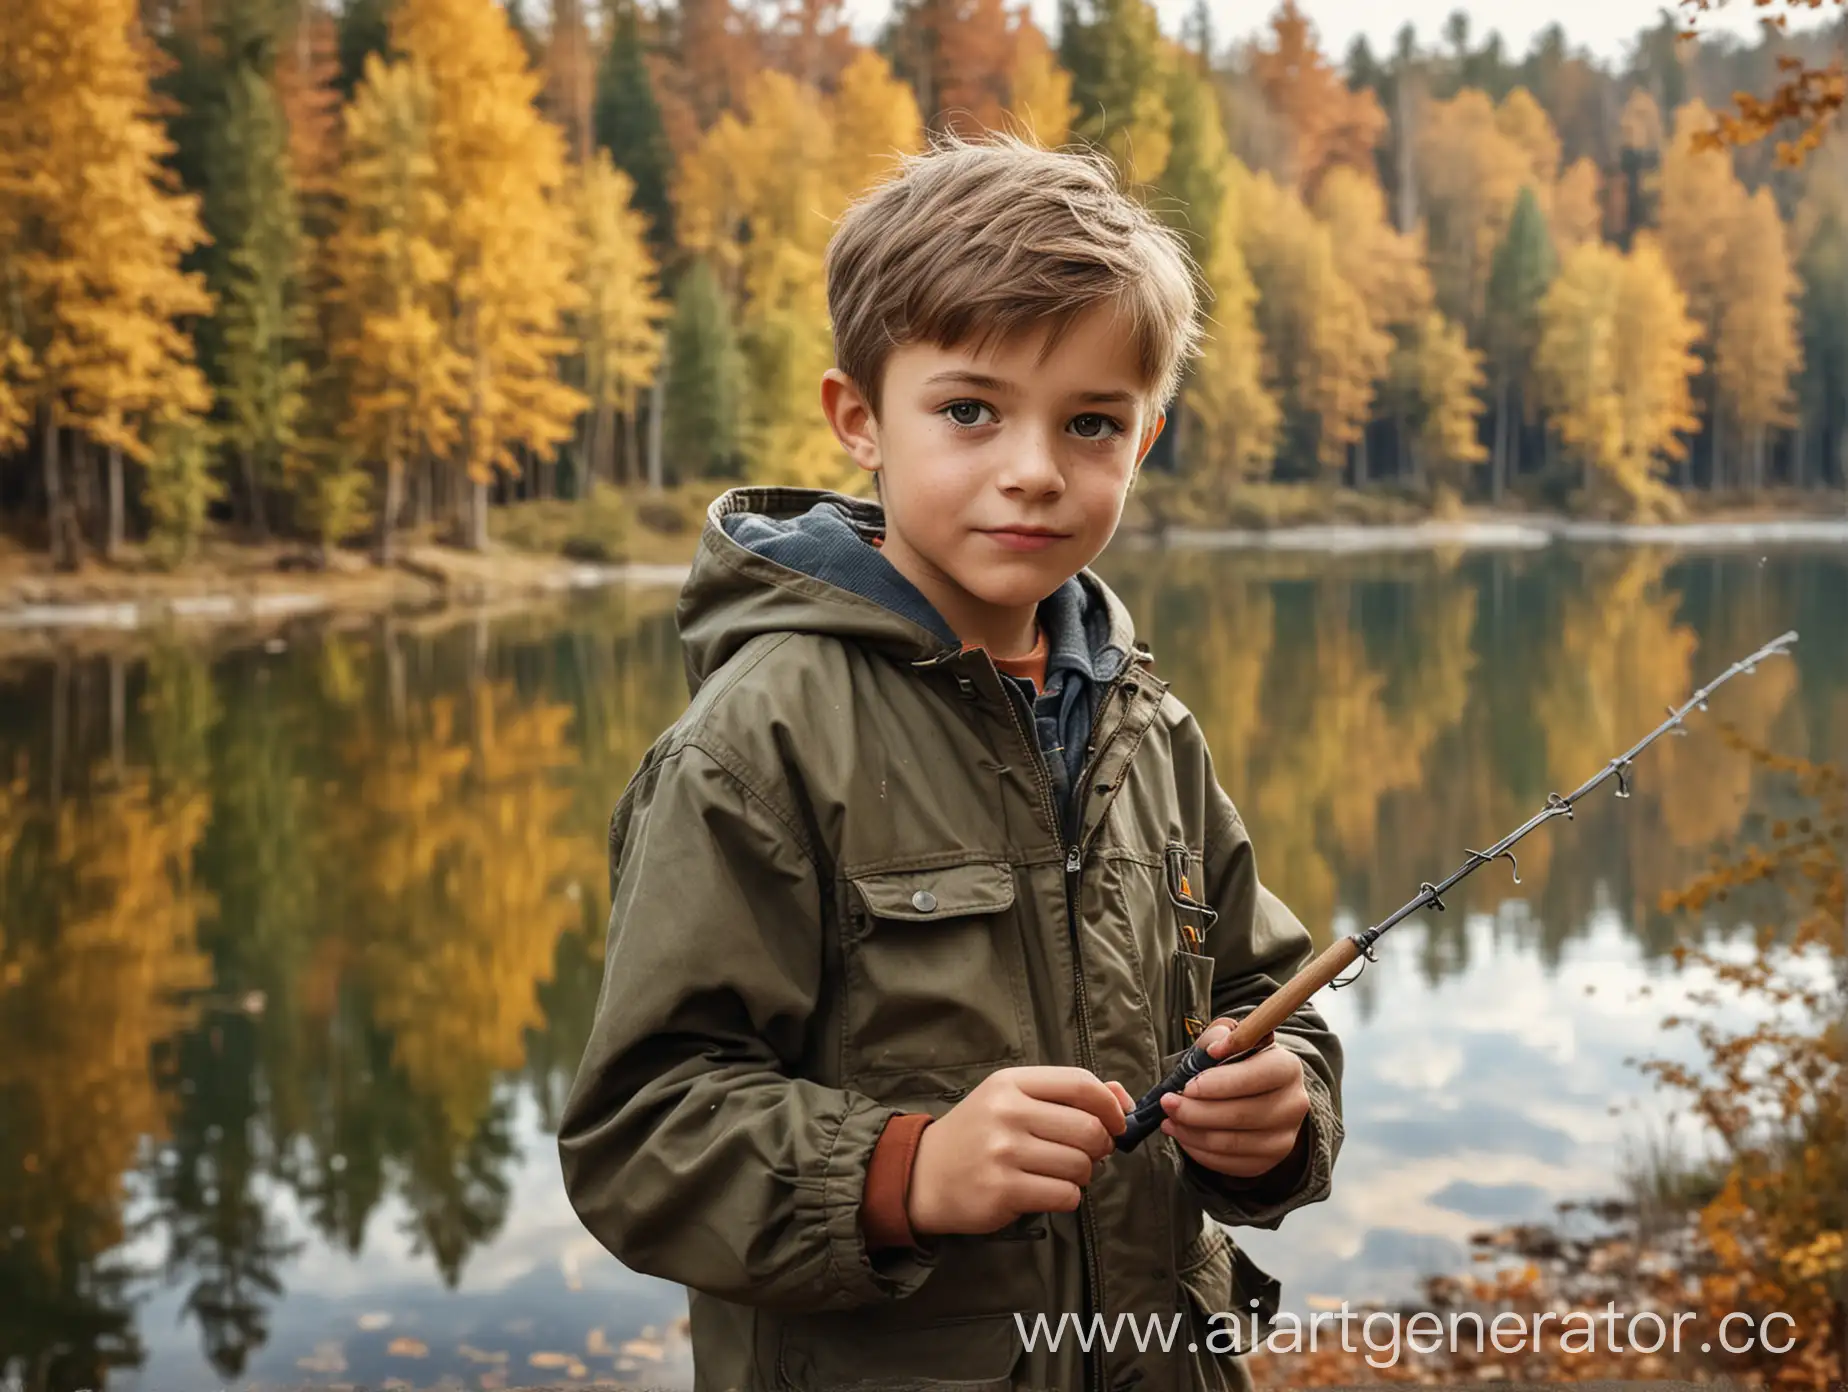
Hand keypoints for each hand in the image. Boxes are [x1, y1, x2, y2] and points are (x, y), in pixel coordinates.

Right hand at [907, 1066, 1129, 1236]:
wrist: (923, 1174)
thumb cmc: (976, 1134)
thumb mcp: (1011, 1099)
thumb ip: (1065, 1094)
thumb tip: (1122, 1097)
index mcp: (1011, 1083)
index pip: (1080, 1084)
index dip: (1110, 1105)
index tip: (1117, 1122)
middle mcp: (1007, 1113)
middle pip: (1088, 1128)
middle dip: (1100, 1146)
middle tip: (1088, 1154)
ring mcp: (1003, 1152)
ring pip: (1080, 1165)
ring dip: (1083, 1174)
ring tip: (1061, 1172)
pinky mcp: (1003, 1190)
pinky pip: (1065, 1195)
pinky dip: (1068, 1197)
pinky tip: (1047, 1191)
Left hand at [1159, 1020, 1308, 1178]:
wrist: (1259, 1094)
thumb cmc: (1238, 1063)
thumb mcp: (1229, 1040)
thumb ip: (1220, 1036)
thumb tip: (1214, 1048)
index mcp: (1287, 1067)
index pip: (1256, 1077)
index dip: (1219, 1083)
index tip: (1187, 1085)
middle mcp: (1293, 1105)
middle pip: (1241, 1114)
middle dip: (1195, 1110)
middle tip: (1167, 1103)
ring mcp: (1284, 1138)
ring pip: (1231, 1142)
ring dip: (1192, 1132)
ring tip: (1169, 1119)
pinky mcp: (1268, 1162)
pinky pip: (1228, 1163)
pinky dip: (1199, 1151)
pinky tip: (1183, 1135)